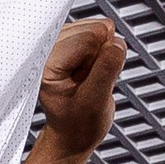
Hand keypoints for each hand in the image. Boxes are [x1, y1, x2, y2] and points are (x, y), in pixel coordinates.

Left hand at [33, 16, 125, 163]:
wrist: (72, 134)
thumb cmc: (77, 124)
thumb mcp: (96, 102)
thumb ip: (107, 70)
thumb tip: (117, 43)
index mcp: (47, 65)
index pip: (86, 37)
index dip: (100, 57)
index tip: (91, 78)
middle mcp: (47, 51)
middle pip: (90, 29)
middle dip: (99, 54)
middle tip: (90, 80)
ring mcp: (57, 46)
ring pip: (93, 29)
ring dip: (99, 53)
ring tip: (88, 77)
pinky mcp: (67, 44)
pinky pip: (94, 34)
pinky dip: (99, 52)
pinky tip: (90, 71)